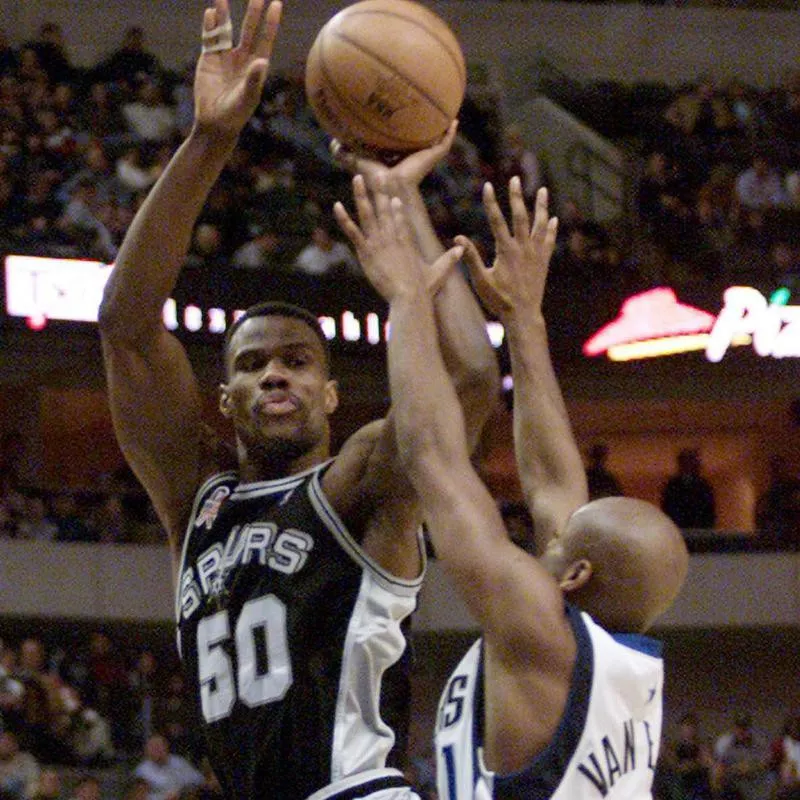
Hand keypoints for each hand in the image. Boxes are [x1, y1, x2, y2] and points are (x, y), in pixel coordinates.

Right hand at [193, 0, 281, 138]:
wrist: (215, 122)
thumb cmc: (235, 114)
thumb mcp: (246, 98)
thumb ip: (254, 80)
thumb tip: (262, 62)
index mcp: (255, 67)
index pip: (265, 40)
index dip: (270, 23)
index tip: (276, 4)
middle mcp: (242, 59)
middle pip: (248, 31)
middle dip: (253, 13)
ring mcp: (225, 57)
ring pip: (225, 30)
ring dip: (224, 14)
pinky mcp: (209, 59)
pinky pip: (210, 39)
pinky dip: (210, 26)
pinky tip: (211, 13)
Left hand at [330, 120, 458, 194]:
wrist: (388, 187)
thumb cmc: (372, 178)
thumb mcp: (356, 161)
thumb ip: (344, 154)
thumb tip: (332, 142)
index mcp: (397, 161)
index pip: (403, 147)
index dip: (405, 136)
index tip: (406, 121)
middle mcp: (413, 159)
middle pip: (422, 144)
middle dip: (427, 131)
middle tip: (430, 114)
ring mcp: (425, 158)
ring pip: (437, 143)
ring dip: (443, 130)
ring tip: (449, 115)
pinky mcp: (432, 158)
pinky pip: (444, 143)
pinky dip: (450, 133)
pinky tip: (454, 120)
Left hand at [334, 176, 461, 300]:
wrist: (410, 297)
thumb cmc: (424, 289)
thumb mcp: (439, 272)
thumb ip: (450, 259)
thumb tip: (462, 248)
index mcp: (407, 240)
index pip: (400, 217)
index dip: (396, 204)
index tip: (393, 193)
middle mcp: (393, 236)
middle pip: (384, 208)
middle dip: (380, 190)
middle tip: (377, 174)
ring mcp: (379, 242)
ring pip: (368, 213)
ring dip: (361, 195)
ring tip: (356, 178)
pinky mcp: (367, 251)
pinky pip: (353, 231)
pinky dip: (344, 219)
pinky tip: (336, 206)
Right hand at [458, 178, 557, 319]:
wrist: (523, 315)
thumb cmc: (498, 300)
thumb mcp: (480, 280)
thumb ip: (471, 258)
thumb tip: (458, 239)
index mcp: (506, 251)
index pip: (497, 220)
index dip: (491, 202)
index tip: (488, 185)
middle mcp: (523, 248)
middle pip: (521, 216)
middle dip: (517, 196)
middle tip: (515, 179)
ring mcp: (536, 254)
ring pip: (540, 225)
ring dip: (541, 206)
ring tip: (543, 190)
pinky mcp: (544, 262)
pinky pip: (549, 241)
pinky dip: (551, 229)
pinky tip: (553, 220)